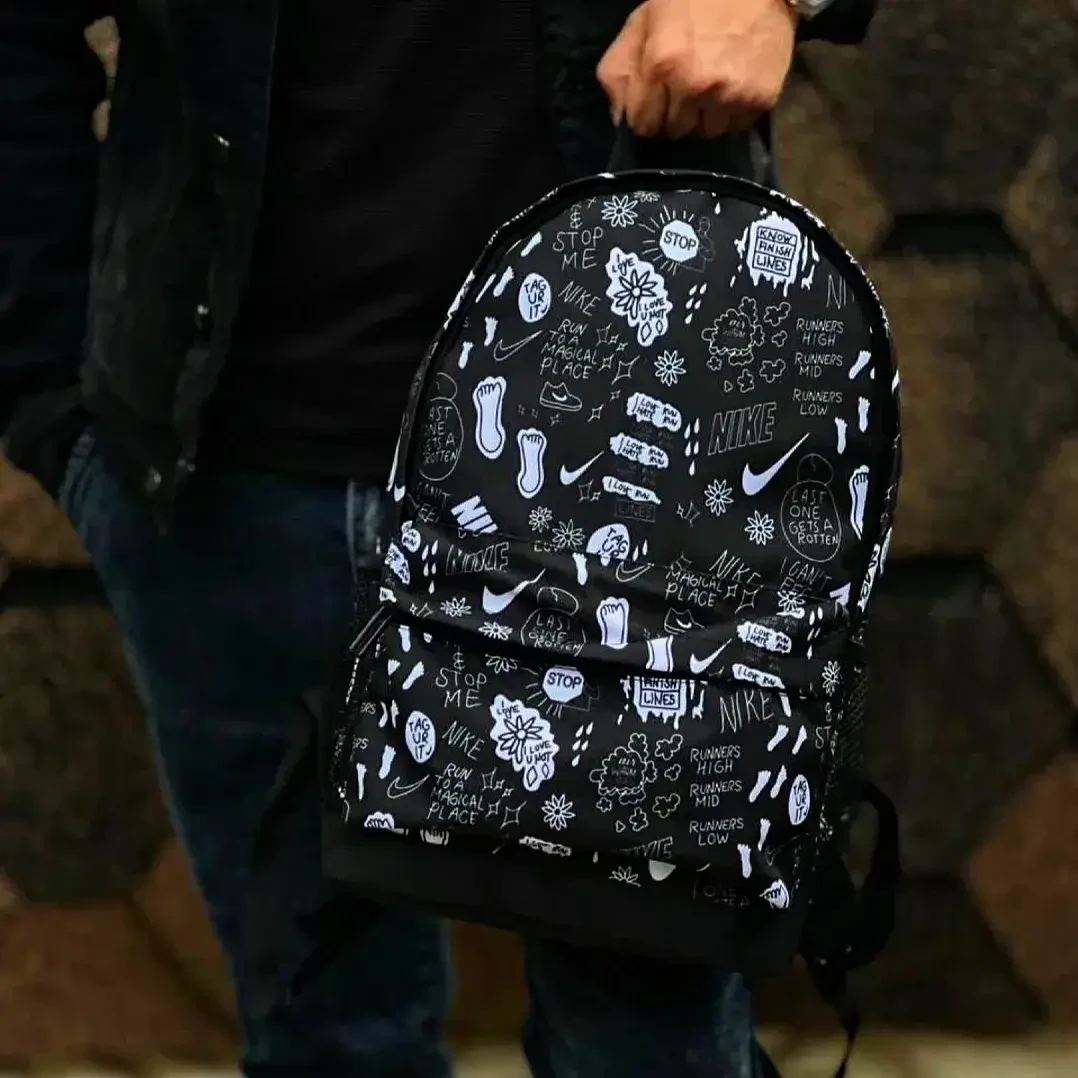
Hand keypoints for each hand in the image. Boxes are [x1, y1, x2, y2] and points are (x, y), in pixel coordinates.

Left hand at [597, 0, 797, 138]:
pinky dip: (734, 112)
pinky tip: (735, 85)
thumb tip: (619, 118)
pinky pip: (737, 126)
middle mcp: (693, 85)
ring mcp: (728, 94)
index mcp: (660, 63)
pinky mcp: (759, 99)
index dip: (647, 116)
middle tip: (688, 87)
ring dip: (706, 117)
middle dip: (677, 115)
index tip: (657, 102)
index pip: (643, 125)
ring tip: (713, 85)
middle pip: (675, 131)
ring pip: (707, 132)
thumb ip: (619, 70)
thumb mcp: (643, 21)